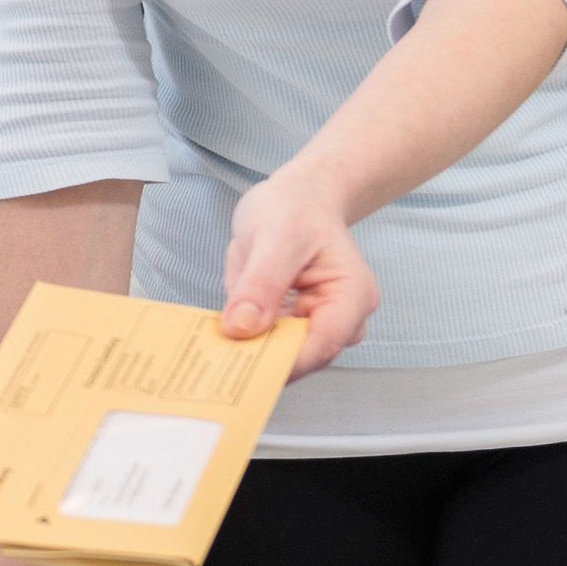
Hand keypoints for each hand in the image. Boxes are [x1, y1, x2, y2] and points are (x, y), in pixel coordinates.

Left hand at [218, 166, 379, 375]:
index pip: (322, 343)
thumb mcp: (275, 236)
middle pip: (303, 355)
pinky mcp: (295, 324)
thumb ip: (261, 283)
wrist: (299, 197)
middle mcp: (343, 317)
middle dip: (262, 359)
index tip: (241, 368)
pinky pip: (271, 341)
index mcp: (352, 295)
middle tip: (216, 363)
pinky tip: (221, 335)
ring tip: (214, 348)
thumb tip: (242, 328)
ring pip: (283, 353)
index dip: (283, 361)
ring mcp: (320, 323)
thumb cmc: (296, 208)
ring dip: (250, 351)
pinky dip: (247, 339)